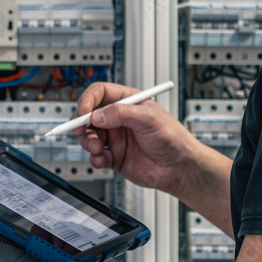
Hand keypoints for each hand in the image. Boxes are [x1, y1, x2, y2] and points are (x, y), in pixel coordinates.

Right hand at [74, 82, 202, 196]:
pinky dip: (95, 158)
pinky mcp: (114, 156)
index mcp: (128, 102)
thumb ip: (121, 114)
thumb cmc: (173, 138)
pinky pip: (96, 156)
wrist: (179, 168)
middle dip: (82, 123)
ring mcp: (116, 138)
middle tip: (81, 131)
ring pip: (89, 136)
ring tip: (97, 148)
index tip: (83, 112)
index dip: (88, 100)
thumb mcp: (149, 118)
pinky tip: (102, 159)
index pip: (100, 93)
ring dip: (88, 142)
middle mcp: (119, 119)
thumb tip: (97, 115)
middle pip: (89, 115)